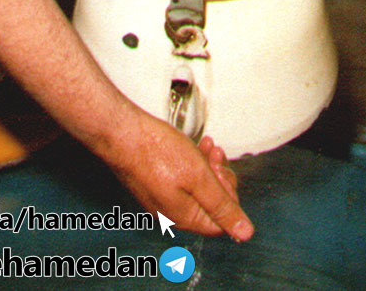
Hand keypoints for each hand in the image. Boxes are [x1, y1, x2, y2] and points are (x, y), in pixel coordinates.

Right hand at [102, 104, 253, 239]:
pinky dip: (189, 163)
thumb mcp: (199, 177)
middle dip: (217, 177)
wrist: (120, 131)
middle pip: (208, 204)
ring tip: (205, 146)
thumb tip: (244, 233)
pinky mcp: (152, 183)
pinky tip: (189, 146)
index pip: (221, 221)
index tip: (222, 171)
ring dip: (205, 166)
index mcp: (185, 218)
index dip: (228, 195)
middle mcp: (171, 214)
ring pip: (195, 188)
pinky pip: (179, 180)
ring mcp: (160, 198)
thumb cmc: (154, 151)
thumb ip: (222, 206)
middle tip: (214, 155)